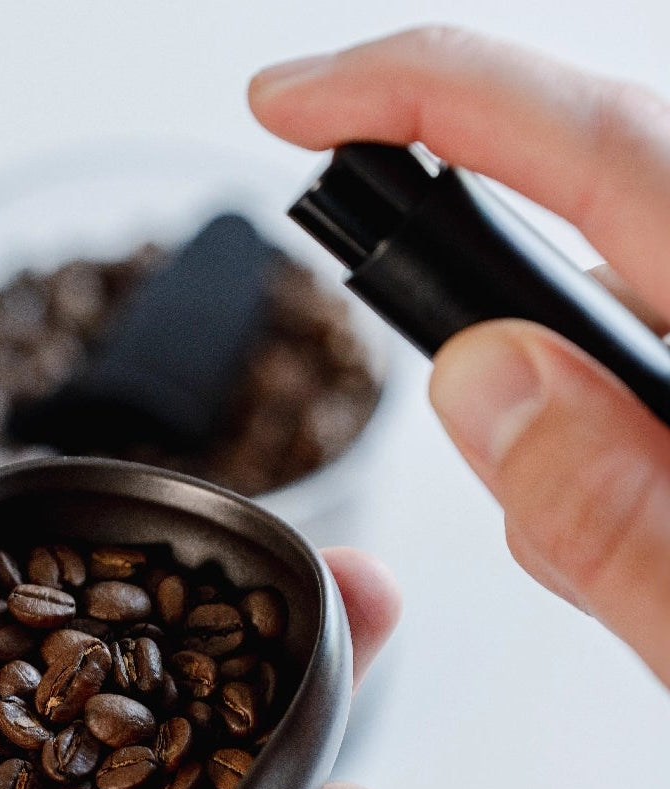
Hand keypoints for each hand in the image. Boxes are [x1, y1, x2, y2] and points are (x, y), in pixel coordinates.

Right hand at [250, 26, 669, 687]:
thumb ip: (615, 513)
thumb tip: (482, 377)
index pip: (592, 149)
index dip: (422, 95)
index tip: (299, 103)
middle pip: (602, 204)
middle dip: (480, 281)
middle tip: (451, 381)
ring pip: (619, 308)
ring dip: (556, 404)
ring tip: (613, 548)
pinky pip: (651, 381)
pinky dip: (603, 455)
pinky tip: (638, 544)